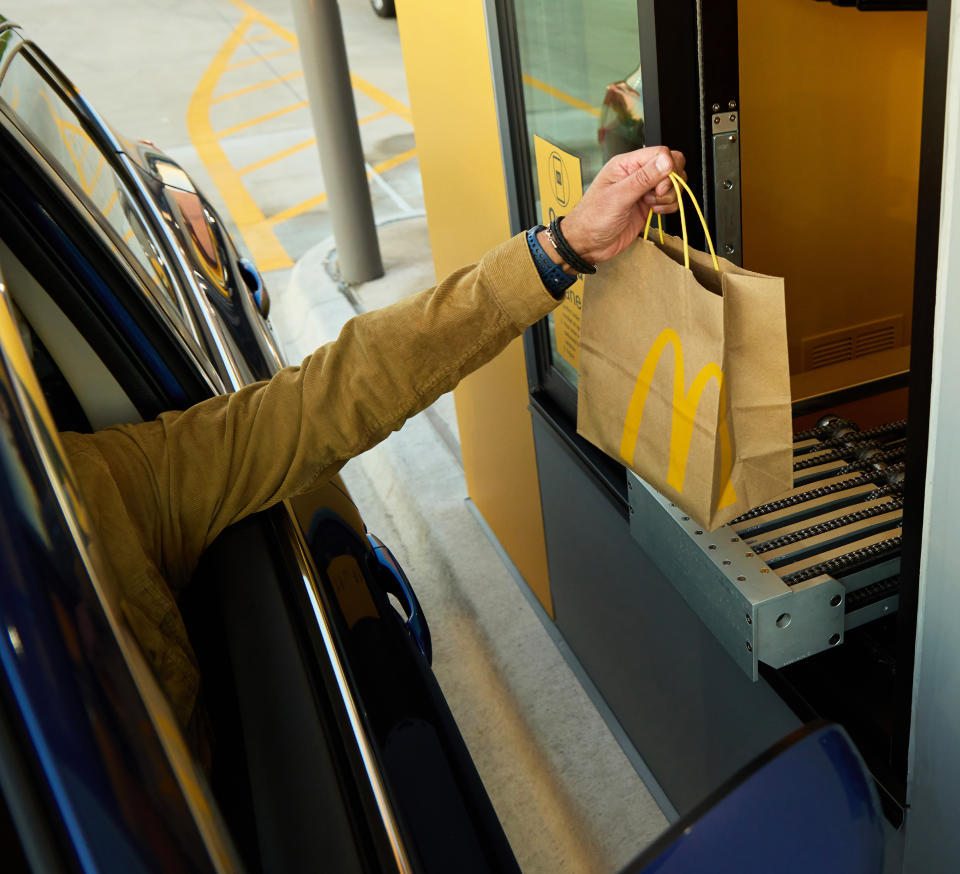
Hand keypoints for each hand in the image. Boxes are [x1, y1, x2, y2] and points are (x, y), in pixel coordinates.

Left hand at [544, 146, 685, 268]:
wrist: (587, 244)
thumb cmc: (592, 219)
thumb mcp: (618, 197)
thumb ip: (644, 178)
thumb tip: (667, 161)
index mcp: (626, 165)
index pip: (660, 153)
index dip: (667, 168)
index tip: (659, 187)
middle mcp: (636, 174)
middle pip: (671, 166)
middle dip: (671, 182)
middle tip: (655, 196)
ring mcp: (643, 190)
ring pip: (672, 184)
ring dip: (669, 196)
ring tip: (651, 205)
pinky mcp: (648, 205)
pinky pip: (669, 199)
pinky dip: (668, 206)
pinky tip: (654, 212)